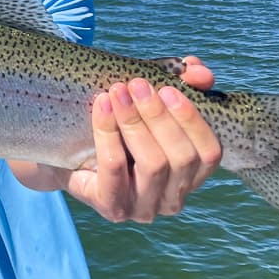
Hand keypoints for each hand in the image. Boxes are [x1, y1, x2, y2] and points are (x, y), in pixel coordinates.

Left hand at [59, 62, 221, 222]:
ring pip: (154, 164)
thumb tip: (198, 70)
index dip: (193, 120)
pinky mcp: (113, 208)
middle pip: (182, 158)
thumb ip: (178, 84)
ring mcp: (144, 208)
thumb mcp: (147, 102)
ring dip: (134, 121)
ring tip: (117, 91)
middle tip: (137, 84)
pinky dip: (108, 132)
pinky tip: (102, 105)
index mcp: (190, 175)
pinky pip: (115, 168)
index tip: (168, 88)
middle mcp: (173, 198)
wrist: (68, 150)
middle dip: (159, 116)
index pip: (210, 153)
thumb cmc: (118, 126)